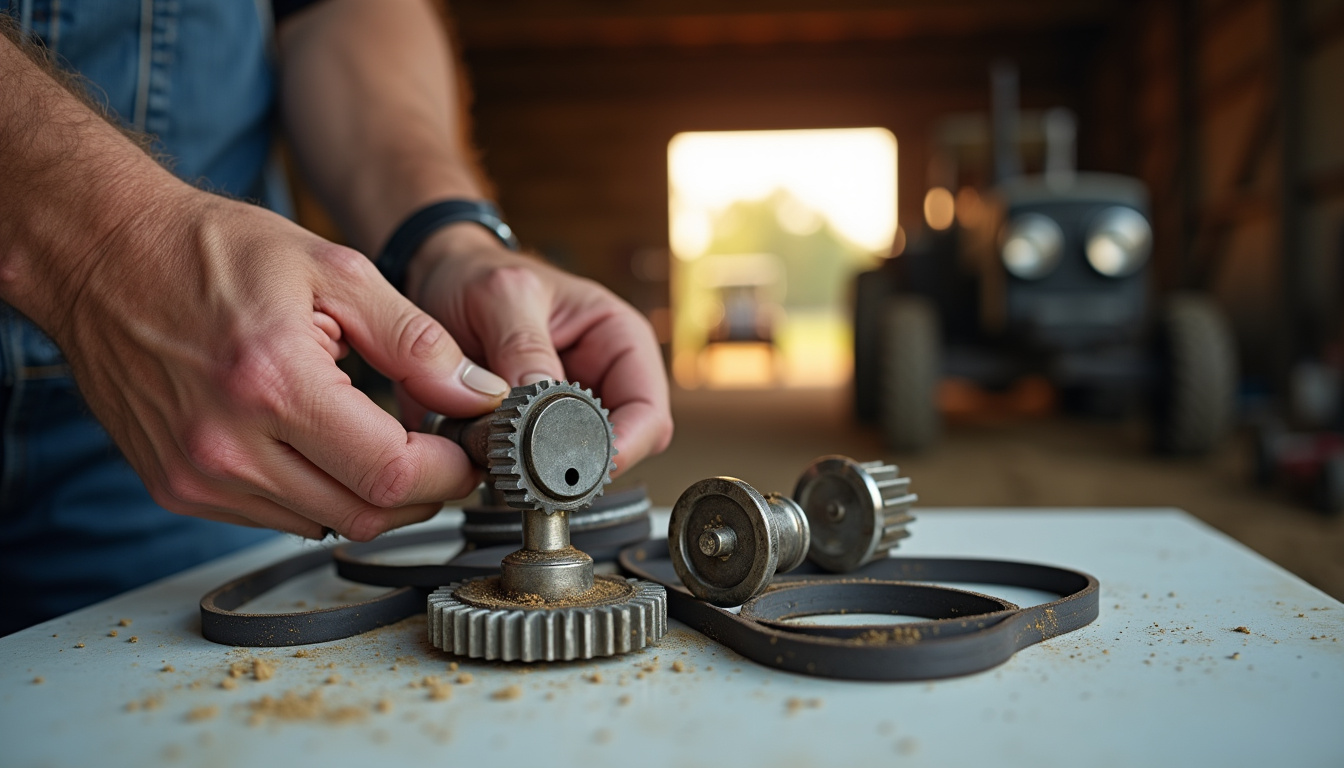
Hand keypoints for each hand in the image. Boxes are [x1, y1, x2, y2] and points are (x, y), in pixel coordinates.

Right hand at [50, 190, 512, 539]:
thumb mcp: (336, 270)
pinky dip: (319, 495)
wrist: (102, 254)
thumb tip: (477, 396)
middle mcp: (227, 444)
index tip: (470, 452)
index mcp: (273, 383)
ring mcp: (196, 475)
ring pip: (323, 525)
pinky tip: (325, 448)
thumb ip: (416, 342)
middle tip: (444, 454)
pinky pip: (277, 518)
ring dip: (371, 497)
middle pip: (363, 515)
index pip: (391, 475)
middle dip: (423, 493)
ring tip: (387, 445)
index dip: (449, 473)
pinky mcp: (177, 488)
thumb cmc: (212, 251)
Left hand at [405, 224, 673, 474]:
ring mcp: (571, 409)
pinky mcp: (534, 430)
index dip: (623, 447)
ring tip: (503, 456)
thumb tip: (540, 400)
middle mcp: (605, 379)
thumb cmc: (481, 273)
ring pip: (579, 466)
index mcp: (620, 340)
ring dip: (544, 471)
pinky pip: (536, 467)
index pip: (649, 414)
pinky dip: (515, 469)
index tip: (577, 465)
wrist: (441, 279)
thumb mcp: (502, 294)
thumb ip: (522, 345)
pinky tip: (491, 455)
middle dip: (579, 465)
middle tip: (534, 470)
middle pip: (620, 450)